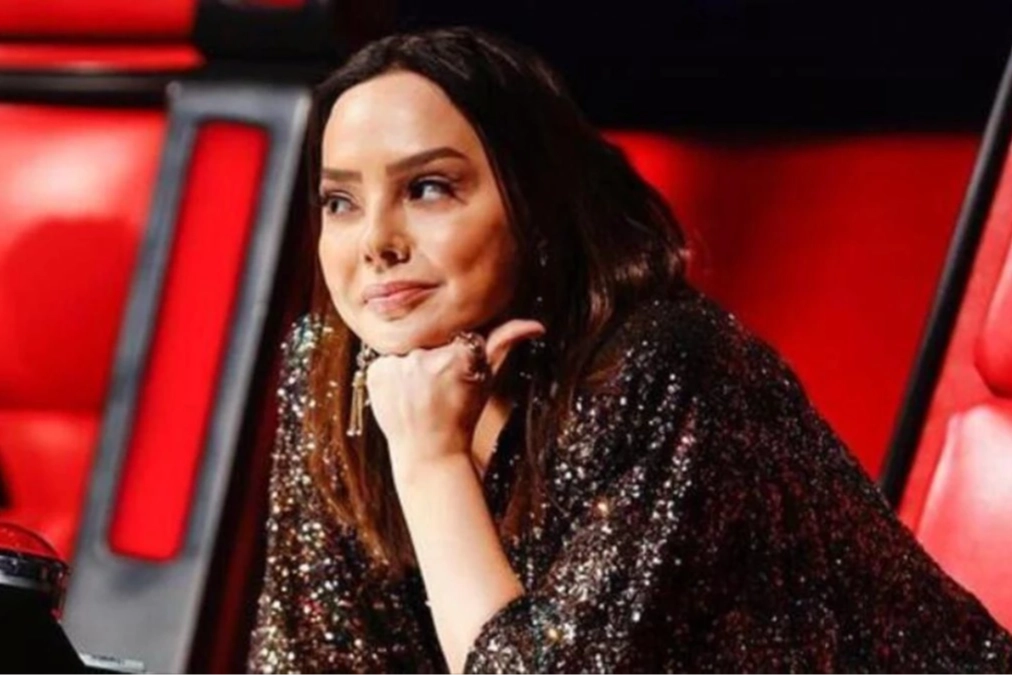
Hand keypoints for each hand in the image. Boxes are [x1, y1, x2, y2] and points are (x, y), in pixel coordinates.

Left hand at [364, 319, 544, 474]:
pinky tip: (404, 395)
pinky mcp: (377, 372)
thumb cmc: (462, 415)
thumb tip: (536, 325)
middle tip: (438, 386)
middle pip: (431, 338)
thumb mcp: (487, 378)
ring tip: (421, 392)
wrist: (430, 453)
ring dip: (413, 364)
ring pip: (408, 347)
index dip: (458, 353)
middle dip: (434, 357)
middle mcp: (428, 355)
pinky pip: (387, 360)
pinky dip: (393, 374)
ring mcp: (399, 364)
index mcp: (460, 353)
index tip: (458, 376)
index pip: (458, 334)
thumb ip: (504, 343)